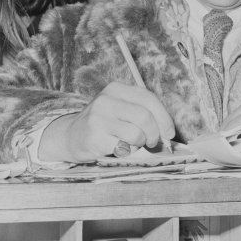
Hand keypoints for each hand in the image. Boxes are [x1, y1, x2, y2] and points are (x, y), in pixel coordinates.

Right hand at [38, 82, 174, 162]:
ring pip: (137, 133)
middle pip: (145, 116)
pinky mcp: (94, 136)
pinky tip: (117, 148)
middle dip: (155, 133)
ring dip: (140, 144)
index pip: (149, 98)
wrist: (70, 136)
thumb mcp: (119, 109)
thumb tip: (167, 132)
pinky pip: (123, 147)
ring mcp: (98, 117)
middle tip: (153, 143)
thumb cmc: (102, 124)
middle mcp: (107, 100)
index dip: (164, 117)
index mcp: (116, 89)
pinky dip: (127, 152)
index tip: (169, 133)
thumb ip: (141, 113)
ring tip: (132, 144)